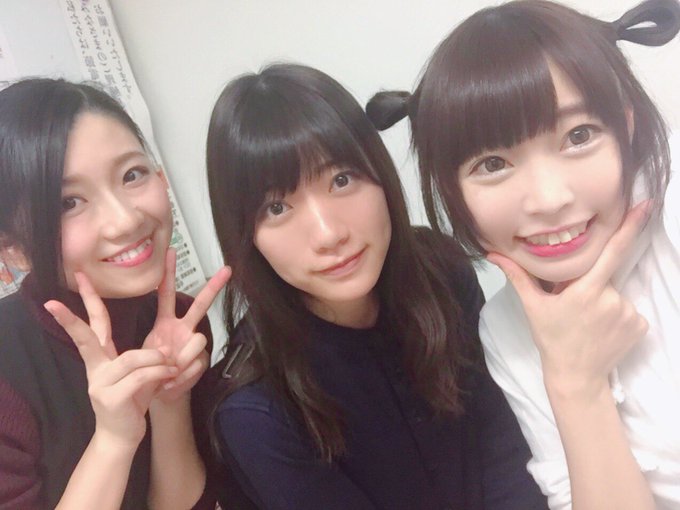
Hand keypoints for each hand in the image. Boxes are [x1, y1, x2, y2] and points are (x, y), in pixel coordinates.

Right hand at [44, 273, 176, 447]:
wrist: (123, 436)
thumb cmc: (134, 400)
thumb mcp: (141, 373)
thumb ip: (150, 357)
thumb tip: (167, 343)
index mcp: (101, 358)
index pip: (94, 324)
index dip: (88, 301)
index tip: (81, 278)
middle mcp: (95, 367)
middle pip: (87, 335)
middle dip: (80, 310)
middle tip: (76, 283)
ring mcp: (99, 383)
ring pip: (131, 358)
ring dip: (156, 359)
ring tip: (171, 364)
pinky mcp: (110, 398)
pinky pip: (140, 376)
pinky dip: (160, 373)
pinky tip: (171, 375)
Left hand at [143, 248, 230, 402]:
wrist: (158, 394)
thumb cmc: (148, 370)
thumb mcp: (140, 355)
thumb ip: (154, 351)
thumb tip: (171, 355)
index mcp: (164, 321)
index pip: (165, 292)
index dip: (168, 272)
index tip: (171, 250)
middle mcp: (182, 328)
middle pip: (200, 304)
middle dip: (213, 287)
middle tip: (227, 270)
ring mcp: (193, 343)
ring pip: (198, 339)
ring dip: (182, 358)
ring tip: (168, 373)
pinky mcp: (201, 360)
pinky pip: (198, 362)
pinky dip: (184, 376)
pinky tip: (173, 382)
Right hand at [487, 202, 650, 400]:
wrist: (576, 376)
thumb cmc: (551, 339)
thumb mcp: (533, 306)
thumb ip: (517, 276)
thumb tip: (492, 254)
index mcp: (586, 290)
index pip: (611, 252)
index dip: (629, 226)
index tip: (645, 204)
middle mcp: (612, 299)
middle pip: (604, 278)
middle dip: (591, 286)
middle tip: (576, 309)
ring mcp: (628, 313)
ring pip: (616, 294)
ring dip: (604, 302)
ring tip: (589, 322)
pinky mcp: (640, 326)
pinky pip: (629, 311)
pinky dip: (618, 316)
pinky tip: (603, 330)